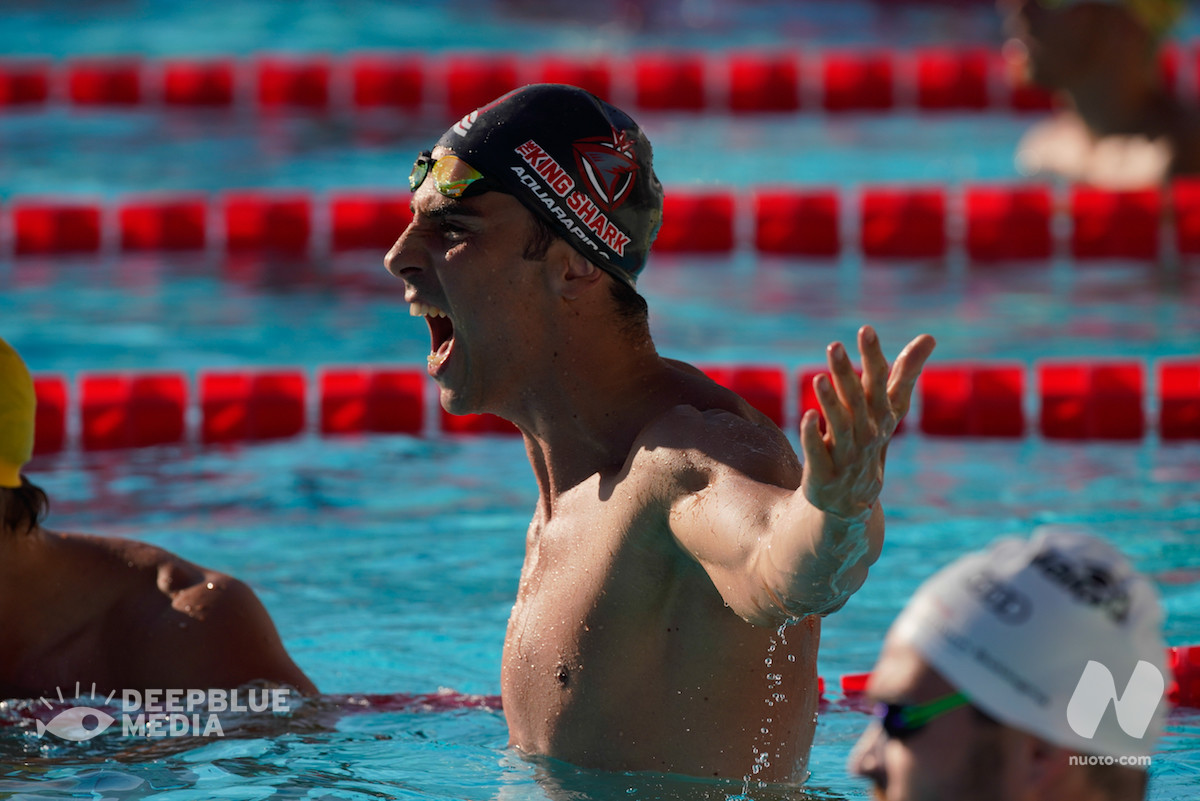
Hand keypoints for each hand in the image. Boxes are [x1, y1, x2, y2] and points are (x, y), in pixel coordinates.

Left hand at [799, 325, 935, 520]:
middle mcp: (867, 434)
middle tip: (834, 345)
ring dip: (830, 402)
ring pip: (840, 426)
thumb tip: (929, 337)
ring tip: (819, 377)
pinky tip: (807, 415)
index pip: (880, 382)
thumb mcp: (888, 409)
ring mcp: (847, 456)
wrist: (852, 500)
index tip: (866, 330)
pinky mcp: (825, 474)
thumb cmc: (868, 443)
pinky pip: (819, 453)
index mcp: (881, 415)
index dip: (873, 357)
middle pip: (858, 401)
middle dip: (847, 373)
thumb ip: (904, 374)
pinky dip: (814, 436)